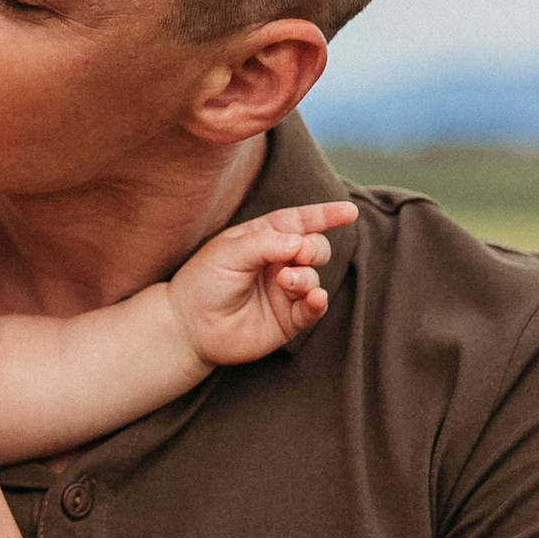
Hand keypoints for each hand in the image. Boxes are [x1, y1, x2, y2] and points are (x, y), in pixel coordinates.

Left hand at [166, 201, 357, 370]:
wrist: (188, 326)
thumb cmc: (204, 281)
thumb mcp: (229, 251)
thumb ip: (267, 242)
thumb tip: (303, 242)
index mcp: (263, 238)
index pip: (299, 221)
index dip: (325, 215)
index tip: (349, 211)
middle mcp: (278, 263)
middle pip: (315, 247)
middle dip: (314, 248)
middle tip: (299, 255)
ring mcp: (285, 291)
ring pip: (314, 277)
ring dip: (305, 276)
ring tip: (285, 281)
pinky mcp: (288, 319)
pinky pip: (314, 308)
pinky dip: (318, 301)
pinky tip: (314, 297)